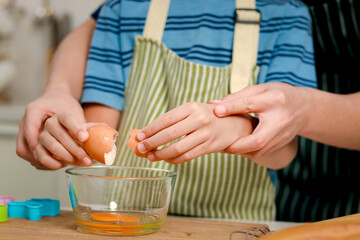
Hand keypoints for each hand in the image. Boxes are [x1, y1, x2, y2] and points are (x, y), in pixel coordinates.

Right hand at [33, 111, 92, 169]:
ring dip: (67, 157)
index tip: (85, 138)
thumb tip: (107, 131)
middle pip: (62, 136)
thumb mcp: (82, 121)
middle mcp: (49, 123)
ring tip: (79, 162)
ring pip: (53, 147)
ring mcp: (41, 134)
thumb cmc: (71, 122)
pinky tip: (64, 165)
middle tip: (88, 159)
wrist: (56, 120)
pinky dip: (53, 163)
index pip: (68, 119)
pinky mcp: (36, 146)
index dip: (76, 128)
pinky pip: (42, 157)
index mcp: (61, 114)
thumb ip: (92, 126)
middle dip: (76, 150)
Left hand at [136, 102, 252, 163]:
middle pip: (169, 134)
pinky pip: (188, 156)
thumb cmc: (208, 117)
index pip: (165, 119)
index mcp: (191, 107)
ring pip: (178, 147)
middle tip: (140, 148)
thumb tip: (149, 133)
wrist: (236, 125)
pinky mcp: (211, 146)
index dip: (150, 129)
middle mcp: (199, 118)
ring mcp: (206, 133)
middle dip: (152, 142)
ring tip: (151, 156)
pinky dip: (174, 159)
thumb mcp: (193, 111)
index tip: (139, 136)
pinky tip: (167, 160)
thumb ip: (174, 120)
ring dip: (161, 154)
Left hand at [210, 82, 308, 158]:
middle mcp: (280, 120)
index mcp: (274, 100)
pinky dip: (246, 151)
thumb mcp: (260, 90)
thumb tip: (213, 104)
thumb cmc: (277, 96)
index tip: (216, 110)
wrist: (304, 108)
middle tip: (219, 144)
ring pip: (258, 151)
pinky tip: (234, 147)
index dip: (232, 107)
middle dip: (237, 145)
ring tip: (223, 147)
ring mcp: (281, 136)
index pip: (250, 104)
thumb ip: (237, 98)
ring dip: (239, 151)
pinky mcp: (280, 145)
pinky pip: (260, 153)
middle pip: (257, 140)